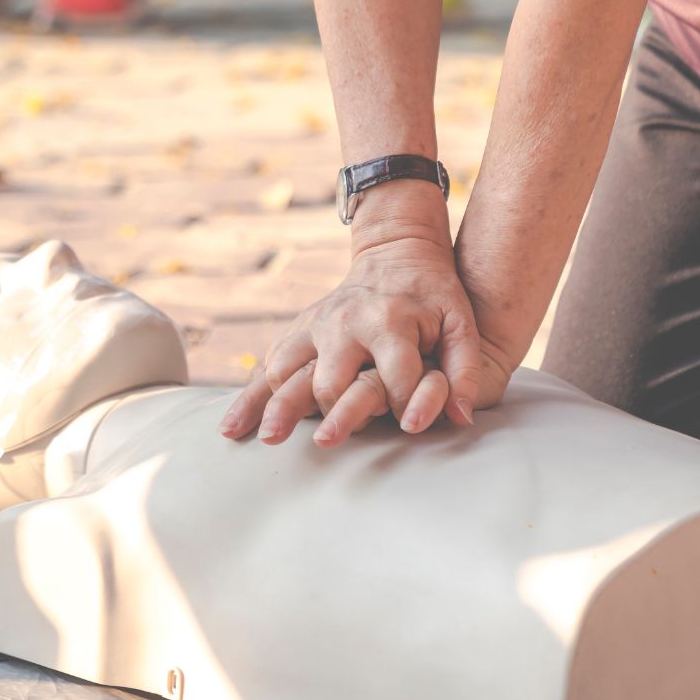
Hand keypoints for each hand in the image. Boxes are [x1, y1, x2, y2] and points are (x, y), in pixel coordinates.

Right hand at [219, 189, 514, 445]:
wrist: (395, 255)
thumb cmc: (434, 296)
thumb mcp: (461, 323)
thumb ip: (465, 369)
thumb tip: (461, 417)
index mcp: (387, 322)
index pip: (392, 377)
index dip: (403, 407)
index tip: (408, 428)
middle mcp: (343, 324)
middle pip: (328, 381)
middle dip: (331, 415)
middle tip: (330, 444)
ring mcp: (314, 325)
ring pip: (286, 373)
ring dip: (280, 407)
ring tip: (270, 439)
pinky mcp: (297, 331)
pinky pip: (267, 366)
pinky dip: (250, 397)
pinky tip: (234, 427)